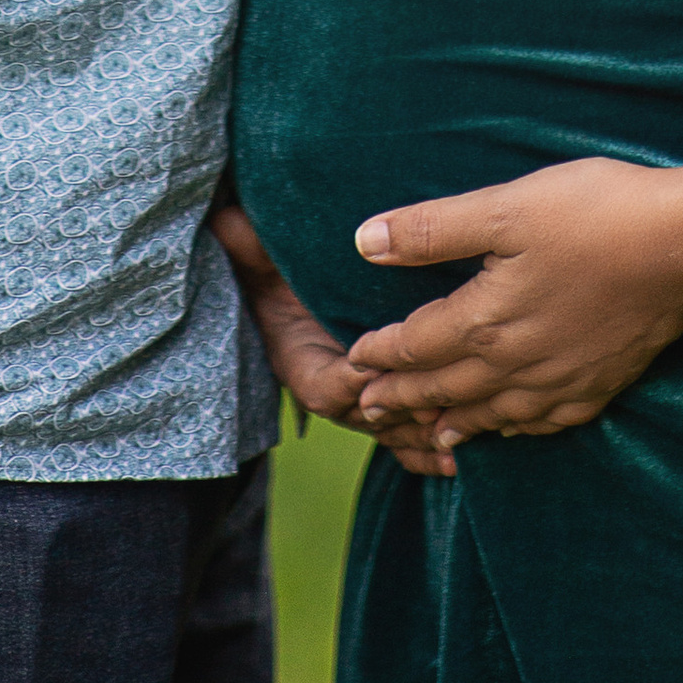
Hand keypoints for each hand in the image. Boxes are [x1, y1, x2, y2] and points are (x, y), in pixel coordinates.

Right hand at [210, 202, 455, 477]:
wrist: (299, 279)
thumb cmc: (285, 261)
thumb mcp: (262, 251)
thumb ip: (246, 242)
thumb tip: (223, 219)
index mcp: (299, 359)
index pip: (321, 386)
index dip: (348, 381)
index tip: (375, 367)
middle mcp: (332, 388)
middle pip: (367, 417)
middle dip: (399, 412)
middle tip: (433, 403)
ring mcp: (361, 402)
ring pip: (391, 431)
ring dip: (421, 435)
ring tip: (459, 434)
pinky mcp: (387, 404)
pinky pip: (405, 441)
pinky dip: (427, 455)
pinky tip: (458, 464)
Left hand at [341, 155, 682, 452]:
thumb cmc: (596, 214)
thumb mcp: (507, 206)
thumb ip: (432, 230)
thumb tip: (363, 241)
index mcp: (487, 321)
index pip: (417, 346)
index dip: (380, 354)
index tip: (352, 362)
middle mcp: (517, 365)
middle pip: (445, 388)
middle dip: (402, 397)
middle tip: (368, 410)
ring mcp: (560, 382)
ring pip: (490, 414)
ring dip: (450, 422)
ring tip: (425, 433)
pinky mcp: (598, 386)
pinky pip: (540, 423)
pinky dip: (510, 430)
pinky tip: (506, 428)